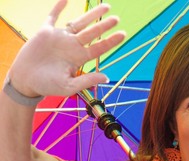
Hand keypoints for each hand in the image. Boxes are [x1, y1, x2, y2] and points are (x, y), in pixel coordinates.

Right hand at [7, 0, 124, 97]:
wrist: (26, 81)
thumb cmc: (47, 86)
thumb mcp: (68, 86)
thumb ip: (86, 81)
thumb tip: (106, 77)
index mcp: (78, 58)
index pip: (98, 48)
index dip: (111, 41)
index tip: (123, 34)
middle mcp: (72, 46)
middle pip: (92, 33)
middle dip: (104, 25)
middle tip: (117, 18)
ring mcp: (60, 38)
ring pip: (79, 23)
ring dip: (91, 14)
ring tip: (106, 7)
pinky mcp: (44, 32)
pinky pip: (52, 16)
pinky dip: (58, 7)